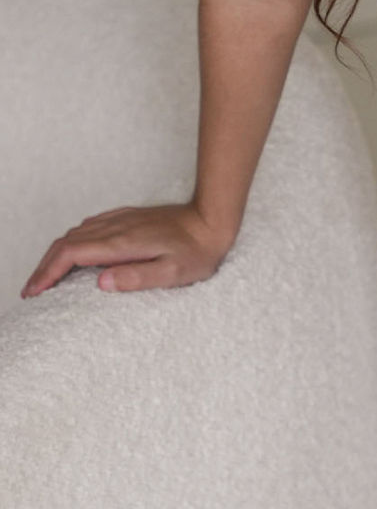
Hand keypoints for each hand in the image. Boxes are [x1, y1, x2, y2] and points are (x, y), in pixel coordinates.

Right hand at [20, 202, 235, 297]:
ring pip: (75, 233)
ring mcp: (121, 219)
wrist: (213, 218)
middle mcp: (117, 227)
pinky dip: (72, 241)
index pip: (72, 253)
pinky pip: (90, 226)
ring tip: (46, 277)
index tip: (34, 292)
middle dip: (44, 266)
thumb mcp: (174, 274)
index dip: (48, 272)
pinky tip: (73, 252)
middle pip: (66, 242)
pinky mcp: (128, 217)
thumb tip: (101, 281)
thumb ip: (137, 277)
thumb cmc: (198, 251)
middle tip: (31, 291)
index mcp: (123, 243)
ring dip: (56, 254)